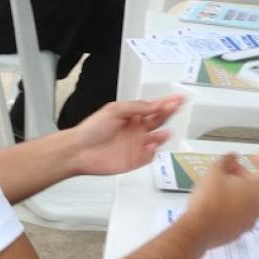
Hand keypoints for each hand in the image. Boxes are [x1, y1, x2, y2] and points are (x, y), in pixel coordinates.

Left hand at [64, 96, 183, 176]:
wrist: (79, 151)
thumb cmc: (92, 129)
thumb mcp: (115, 110)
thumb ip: (137, 107)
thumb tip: (155, 105)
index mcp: (133, 116)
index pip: (154, 107)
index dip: (167, 102)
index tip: (179, 98)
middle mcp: (137, 129)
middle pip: (159, 120)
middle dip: (169, 113)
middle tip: (177, 108)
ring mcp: (137, 144)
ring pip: (157, 139)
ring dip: (163, 134)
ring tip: (164, 132)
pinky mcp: (135, 159)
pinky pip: (150, 155)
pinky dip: (153, 151)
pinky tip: (150, 146)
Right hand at [182, 153, 258, 248]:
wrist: (198, 230)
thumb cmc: (209, 197)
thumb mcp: (214, 172)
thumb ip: (226, 160)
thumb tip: (233, 156)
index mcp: (257, 190)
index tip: (251, 156)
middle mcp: (258, 207)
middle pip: (256, 186)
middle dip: (243, 175)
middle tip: (227, 170)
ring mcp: (250, 221)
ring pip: (248, 201)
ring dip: (238, 191)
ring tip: (220, 186)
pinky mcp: (239, 232)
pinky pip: (241, 214)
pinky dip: (234, 206)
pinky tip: (217, 204)